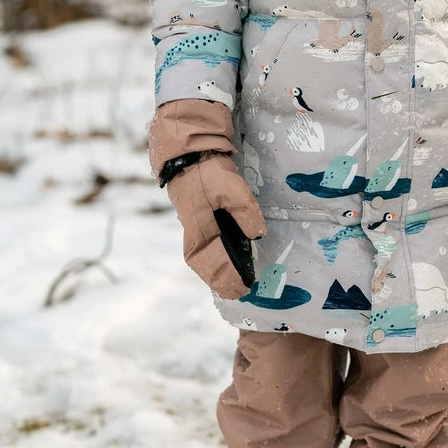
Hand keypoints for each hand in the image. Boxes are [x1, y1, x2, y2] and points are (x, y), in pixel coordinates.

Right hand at [166, 154, 265, 298]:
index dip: (227, 277)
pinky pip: (206, 248)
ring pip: (203, 258)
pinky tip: (227, 259)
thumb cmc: (209, 173)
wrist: (189, 154)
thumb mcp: (231, 189)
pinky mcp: (198, 220)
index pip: (213, 262)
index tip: (242, 288)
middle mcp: (194, 234)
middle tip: (238, 293)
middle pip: (205, 266)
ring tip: (233, 284)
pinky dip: (214, 259)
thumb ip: (245, 212)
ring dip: (216, 272)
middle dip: (220, 281)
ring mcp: (194, 228)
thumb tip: (257, 235)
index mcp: (199, 231)